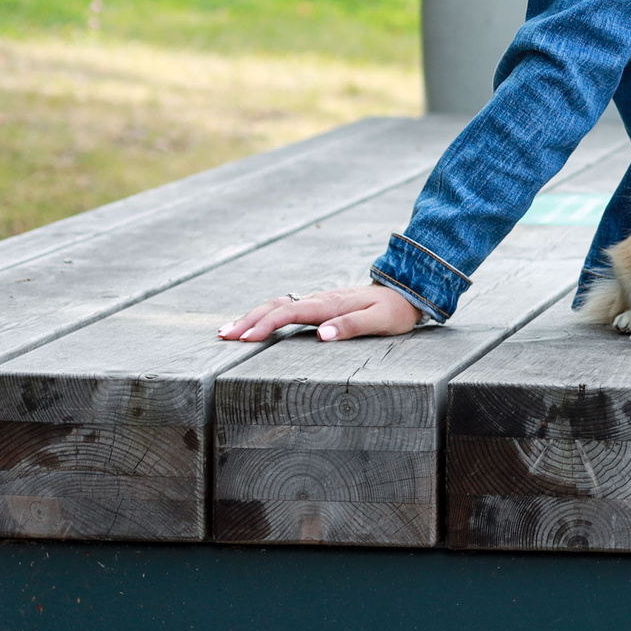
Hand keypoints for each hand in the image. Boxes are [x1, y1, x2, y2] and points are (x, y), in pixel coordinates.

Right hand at [219, 284, 421, 343]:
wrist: (407, 293)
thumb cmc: (395, 311)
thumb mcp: (380, 321)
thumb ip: (352, 326)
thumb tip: (322, 335)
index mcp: (329, 304)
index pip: (289, 313)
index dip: (265, 325)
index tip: (245, 338)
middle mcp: (319, 300)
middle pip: (275, 306)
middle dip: (247, 320)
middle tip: (223, 335)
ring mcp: (318, 301)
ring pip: (277, 305)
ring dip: (252, 316)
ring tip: (228, 331)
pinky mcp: (320, 305)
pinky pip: (286, 307)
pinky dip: (265, 315)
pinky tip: (254, 324)